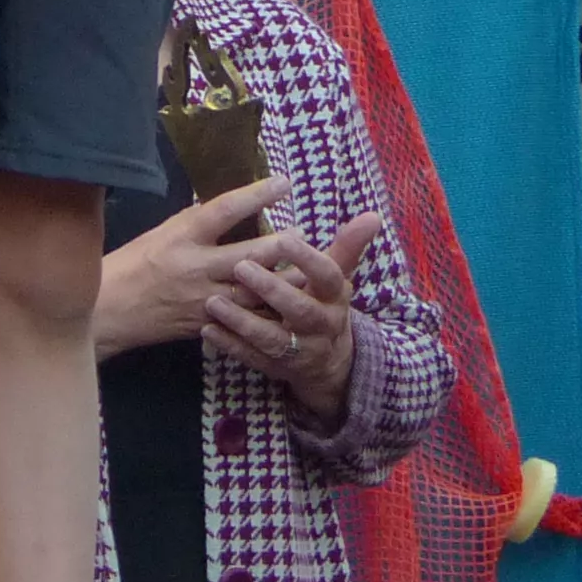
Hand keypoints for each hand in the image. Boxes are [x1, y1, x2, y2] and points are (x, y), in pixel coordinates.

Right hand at [94, 181, 286, 353]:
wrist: (106, 311)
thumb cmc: (127, 265)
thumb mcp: (158, 235)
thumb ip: (192, 226)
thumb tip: (224, 212)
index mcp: (181, 236)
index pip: (225, 209)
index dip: (257, 195)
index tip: (283, 183)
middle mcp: (196, 266)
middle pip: (251, 255)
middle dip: (283, 245)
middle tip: (304, 234)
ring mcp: (204, 298)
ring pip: (255, 291)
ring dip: (284, 281)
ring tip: (306, 271)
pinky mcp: (208, 324)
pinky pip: (244, 319)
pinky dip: (265, 312)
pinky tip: (284, 306)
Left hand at [204, 209, 387, 418]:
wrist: (329, 363)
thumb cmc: (323, 304)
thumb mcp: (336, 279)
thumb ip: (347, 247)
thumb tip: (373, 214)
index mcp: (334, 298)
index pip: (327, 277)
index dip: (308, 260)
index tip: (283, 239)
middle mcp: (321, 326)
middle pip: (300, 310)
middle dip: (272, 290)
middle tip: (240, 266)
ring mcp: (300, 351)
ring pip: (273, 339)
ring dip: (243, 322)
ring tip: (213, 301)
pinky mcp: (277, 368)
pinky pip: (253, 359)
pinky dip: (230, 345)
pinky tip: (207, 329)